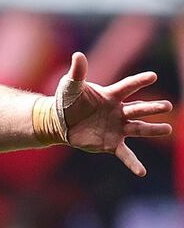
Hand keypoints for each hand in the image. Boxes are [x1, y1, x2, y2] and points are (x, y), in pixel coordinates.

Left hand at [59, 52, 172, 175]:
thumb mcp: (70, 86)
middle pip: (138, 109)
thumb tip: (78, 55)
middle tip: (168, 106)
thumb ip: (77, 72)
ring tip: (167, 130)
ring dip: (152, 130)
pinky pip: (125, 154)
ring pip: (138, 129)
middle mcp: (119, 112)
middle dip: (152, 108)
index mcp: (110, 96)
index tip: (152, 76)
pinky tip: (142, 172)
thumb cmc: (67, 100)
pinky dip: (133, 163)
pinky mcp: (111, 143)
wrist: (59, 121)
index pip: (127, 87)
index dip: (139, 82)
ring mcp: (117, 128)